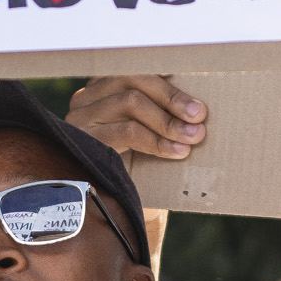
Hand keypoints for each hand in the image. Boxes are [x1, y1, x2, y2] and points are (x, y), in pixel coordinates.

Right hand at [67, 75, 205, 161]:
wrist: (115, 210)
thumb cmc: (137, 166)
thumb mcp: (148, 130)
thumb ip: (162, 110)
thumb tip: (196, 101)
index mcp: (104, 86)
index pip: (139, 70)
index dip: (169, 80)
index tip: (196, 97)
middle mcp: (87, 96)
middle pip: (133, 78)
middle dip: (171, 98)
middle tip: (199, 116)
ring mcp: (81, 116)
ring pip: (131, 102)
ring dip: (168, 121)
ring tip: (192, 136)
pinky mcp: (83, 139)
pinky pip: (127, 131)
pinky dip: (157, 140)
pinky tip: (177, 151)